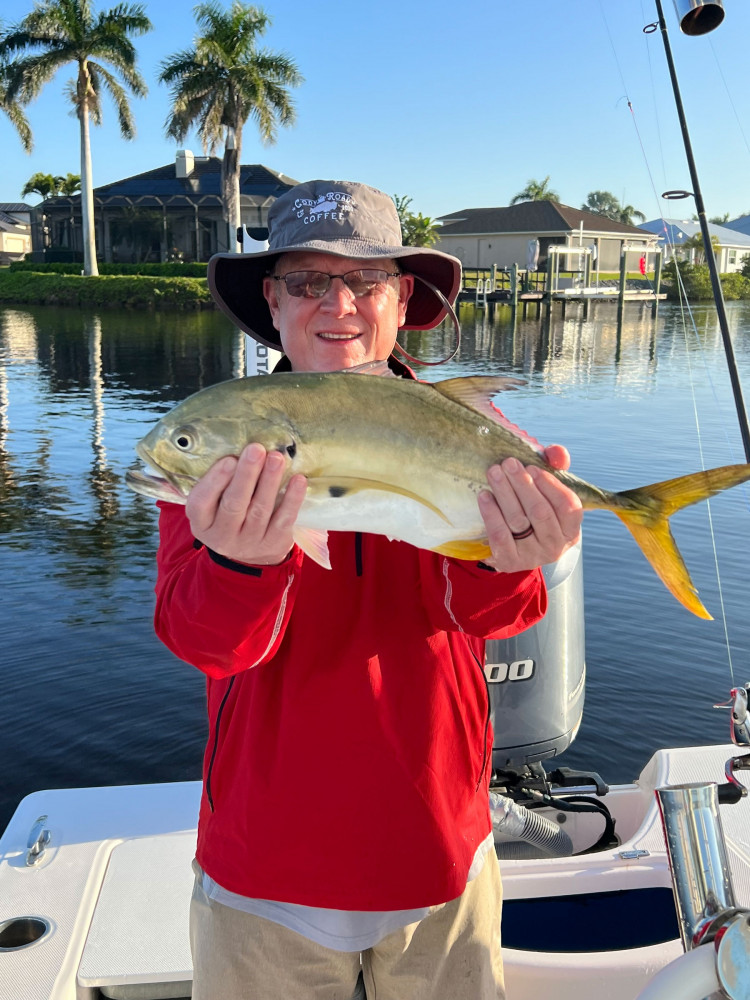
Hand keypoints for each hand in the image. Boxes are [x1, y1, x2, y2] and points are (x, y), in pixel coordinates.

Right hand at [185, 443, 307, 565]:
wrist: (249, 553)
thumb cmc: (228, 515)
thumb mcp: (213, 504)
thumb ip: (217, 482)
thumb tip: (234, 450)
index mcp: (201, 522)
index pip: (201, 502)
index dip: (215, 480)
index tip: (229, 459)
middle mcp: (222, 536)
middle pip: (233, 505)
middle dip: (246, 475)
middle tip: (256, 449)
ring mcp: (249, 542)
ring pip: (259, 510)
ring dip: (269, 481)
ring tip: (276, 458)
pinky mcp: (274, 544)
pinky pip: (284, 520)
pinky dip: (292, 499)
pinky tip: (298, 480)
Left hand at [477, 446, 582, 571]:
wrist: (511, 546)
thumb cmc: (532, 511)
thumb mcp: (547, 491)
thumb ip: (556, 467)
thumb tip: (557, 453)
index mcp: (571, 529)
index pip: (567, 506)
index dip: (550, 485)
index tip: (531, 467)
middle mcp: (556, 546)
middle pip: (540, 512)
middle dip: (523, 484)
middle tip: (508, 463)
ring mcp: (533, 556)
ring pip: (518, 520)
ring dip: (504, 492)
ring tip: (493, 472)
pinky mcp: (509, 561)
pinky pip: (499, 535)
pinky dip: (491, 513)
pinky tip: (484, 496)